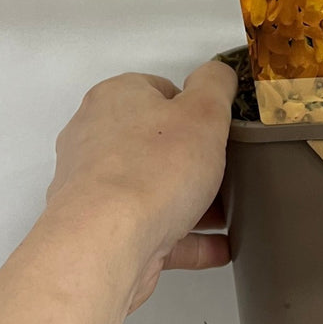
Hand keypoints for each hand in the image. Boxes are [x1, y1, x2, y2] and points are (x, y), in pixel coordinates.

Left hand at [45, 62, 236, 311]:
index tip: (216, 128)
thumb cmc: (153, 171)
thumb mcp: (204, 111)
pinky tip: (218, 247)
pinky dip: (184, 238)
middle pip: (154, 141)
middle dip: (191, 158)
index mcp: (115, 98)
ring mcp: (93, 188)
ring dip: (191, 201)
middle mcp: (95, 137)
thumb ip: (215, 84)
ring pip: (152, 188)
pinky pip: (150, 230)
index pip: (160, 91)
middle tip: (224, 169)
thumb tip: (217, 74)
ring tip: (229, 213)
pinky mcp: (99, 232)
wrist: (104, 248)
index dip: (193, 108)